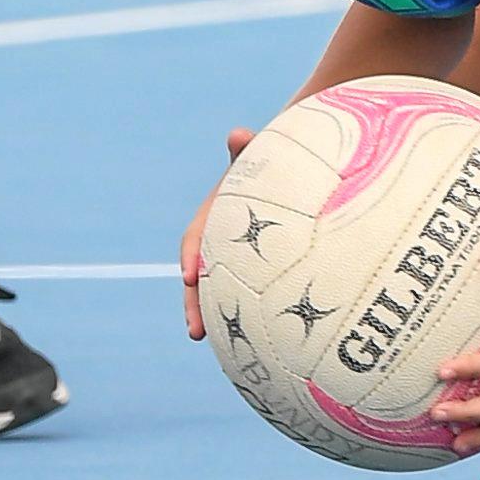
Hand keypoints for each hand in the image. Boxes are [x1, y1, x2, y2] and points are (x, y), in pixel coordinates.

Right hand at [181, 127, 255, 339]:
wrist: (289, 174)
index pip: (196, 238)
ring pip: (220, 293)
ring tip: (216, 345)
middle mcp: (219, 243)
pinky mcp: (256, 273)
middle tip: (195, 330)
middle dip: (195, 304)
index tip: (190, 275)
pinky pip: (248, 297)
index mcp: (214, 217)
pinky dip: (247, 318)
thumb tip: (237, 134)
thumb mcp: (259, 158)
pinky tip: (259, 346)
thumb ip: (247, 149)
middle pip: (200, 277)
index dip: (191, 257)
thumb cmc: (273, 164)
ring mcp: (236, 260)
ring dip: (215, 319)